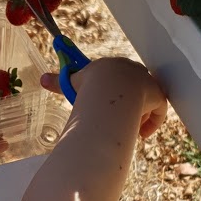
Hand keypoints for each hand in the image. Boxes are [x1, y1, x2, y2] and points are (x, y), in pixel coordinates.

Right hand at [41, 57, 167, 138]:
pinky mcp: (157, 94)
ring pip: (147, 101)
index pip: (117, 79)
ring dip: (139, 116)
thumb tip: (41, 80)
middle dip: (129, 106)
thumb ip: (59, 82)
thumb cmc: (88, 88)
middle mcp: (132, 69)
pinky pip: (159, 110)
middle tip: (119, 122)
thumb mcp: (72, 84)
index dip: (115, 95)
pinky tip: (141, 134)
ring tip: (128, 129)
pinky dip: (151, 123)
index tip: (109, 109)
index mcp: (113, 65)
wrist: (107, 93)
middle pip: (135, 89)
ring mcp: (146, 82)